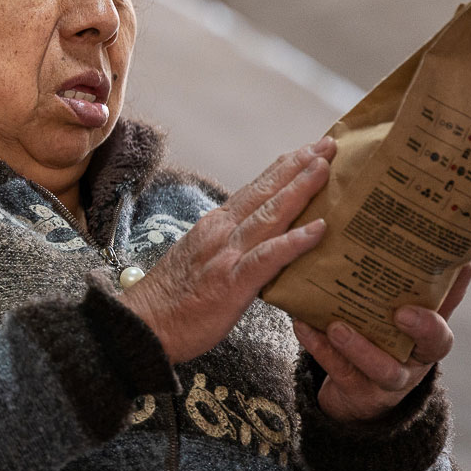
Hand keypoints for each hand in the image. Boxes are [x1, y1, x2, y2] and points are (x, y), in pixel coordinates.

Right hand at [122, 139, 335, 362]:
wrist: (142, 326)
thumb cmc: (170, 301)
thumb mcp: (198, 259)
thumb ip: (226, 245)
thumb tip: (254, 239)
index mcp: (215, 226)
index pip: (254, 190)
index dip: (282, 169)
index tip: (307, 151)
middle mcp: (222, 232)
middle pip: (266, 192)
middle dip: (299, 166)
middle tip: (328, 144)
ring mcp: (227, 255)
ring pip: (270, 214)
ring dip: (300, 189)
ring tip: (325, 168)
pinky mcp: (233, 282)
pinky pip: (269, 257)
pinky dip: (295, 241)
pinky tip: (319, 228)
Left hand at [294, 260, 470, 421]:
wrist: (358, 392)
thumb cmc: (384, 340)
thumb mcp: (406, 317)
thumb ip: (423, 287)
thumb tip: (451, 246)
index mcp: (429, 338)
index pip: (450, 315)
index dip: (455, 296)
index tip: (455, 274)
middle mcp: (415, 359)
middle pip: (430, 346)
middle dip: (421, 327)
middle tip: (401, 310)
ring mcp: (387, 379)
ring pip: (382, 368)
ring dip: (360, 346)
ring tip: (337, 326)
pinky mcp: (355, 389)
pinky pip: (337, 369)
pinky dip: (319, 347)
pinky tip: (303, 324)